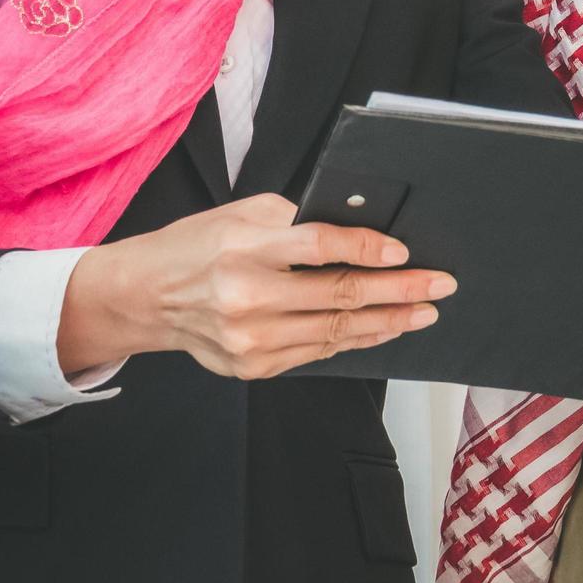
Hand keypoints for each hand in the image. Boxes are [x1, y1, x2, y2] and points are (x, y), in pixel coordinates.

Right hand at [58, 193, 454, 379]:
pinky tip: (382, 328)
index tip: (404, 251)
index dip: (366, 249)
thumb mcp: (239, 216)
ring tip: (423, 311)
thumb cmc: (196, 248)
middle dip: (398, 290)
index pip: (317, 247)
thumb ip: (297, 221)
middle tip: (438, 285)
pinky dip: (356, 341)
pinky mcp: (253, 367)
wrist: (144, 298)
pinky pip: (318, 353)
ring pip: (336, 332)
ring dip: (388, 322)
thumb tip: (362, 228)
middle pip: (338, 295)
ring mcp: (249, 340)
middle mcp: (245, 298)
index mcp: (243, 249)